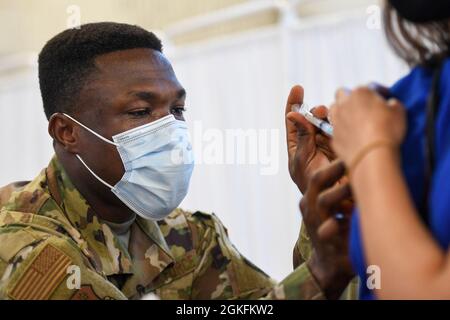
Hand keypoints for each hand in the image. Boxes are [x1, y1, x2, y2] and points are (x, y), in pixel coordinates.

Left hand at [285, 85, 335, 192]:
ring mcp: (328, 144)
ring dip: (328, 117)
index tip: (297, 88)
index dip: (294, 104)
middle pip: (313, 119)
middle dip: (315, 112)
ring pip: (327, 122)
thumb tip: (292, 114)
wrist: (333, 203)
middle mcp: (312, 143)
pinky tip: (342, 120)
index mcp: (297, 146)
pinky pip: (340, 130)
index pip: (293, 121)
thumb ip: (301, 136)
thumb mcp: (303, 159)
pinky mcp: (343, 145)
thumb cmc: (312, 184)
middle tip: (320, 111)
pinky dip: (340, 123)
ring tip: (330, 116)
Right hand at [300, 160, 354, 298]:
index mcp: (314, 194)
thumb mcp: (337, 204)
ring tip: (355, 185)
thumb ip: (344, 183)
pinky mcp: (324, 239)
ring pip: (322, 202)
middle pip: (316, 179)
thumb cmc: (337, 228)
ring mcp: (316, 221)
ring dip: (339, 192)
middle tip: (352, 157)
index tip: (347, 142)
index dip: (330, 158)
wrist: (330, 262)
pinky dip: (334, 226)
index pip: (319, 170)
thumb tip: (361, 160)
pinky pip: (327, 230)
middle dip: (334, 168)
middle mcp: (312, 205)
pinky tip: (343, 221)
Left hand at [330, 87, 406, 166]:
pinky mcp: (333, 137)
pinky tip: (352, 137)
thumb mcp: (399, 111)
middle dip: (350, 98)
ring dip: (341, 112)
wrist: (372, 155)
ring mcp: (336, 121)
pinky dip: (342, 131)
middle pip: (342, 94)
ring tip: (353, 120)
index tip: (385, 99)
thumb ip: (392, 104)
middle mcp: (343, 104)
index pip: (369, 87)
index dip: (378, 92)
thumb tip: (390, 104)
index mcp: (360, 93)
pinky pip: (336, 130)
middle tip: (362, 107)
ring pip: (333, 110)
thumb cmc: (388, 130)